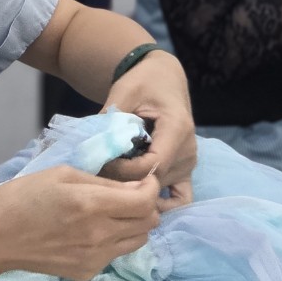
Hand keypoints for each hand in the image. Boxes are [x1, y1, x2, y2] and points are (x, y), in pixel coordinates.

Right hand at [0, 165, 160, 280]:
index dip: (152, 188)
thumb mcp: (62, 174)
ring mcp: (95, 258)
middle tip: (129, 194)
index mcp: (92, 205)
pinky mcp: (87, 272)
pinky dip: (115, 240)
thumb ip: (103, 181)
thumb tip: (135, 187)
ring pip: (138, 241)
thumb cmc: (24, 196)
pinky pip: (116, 254)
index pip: (146, 202)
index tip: (143, 180)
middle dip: (146, 205)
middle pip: (149, 223)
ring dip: (134, 224)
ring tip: (113, 212)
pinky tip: (93, 230)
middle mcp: (100, 235)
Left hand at [103, 50, 196, 209]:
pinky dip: (160, 202)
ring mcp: (189, 164)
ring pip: (160, 191)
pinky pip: (180, 198)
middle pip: (154, 182)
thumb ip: (110, 122)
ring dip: (134, 187)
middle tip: (99, 170)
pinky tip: (136, 196)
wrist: (163, 78)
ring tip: (111, 174)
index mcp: (177, 129)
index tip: (101, 160)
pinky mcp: (186, 170)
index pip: (151, 167)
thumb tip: (92, 151)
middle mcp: (188, 151)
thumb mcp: (123, 93)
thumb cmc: (143, 82)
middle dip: (123, 180)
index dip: (123, 170)